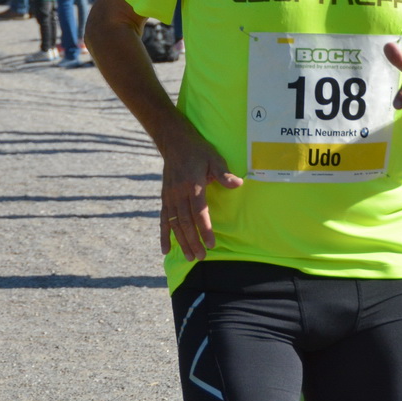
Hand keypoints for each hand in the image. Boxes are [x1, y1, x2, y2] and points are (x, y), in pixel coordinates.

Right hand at [159, 129, 242, 261]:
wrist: (175, 143)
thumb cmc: (199, 151)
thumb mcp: (214, 158)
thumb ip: (224, 174)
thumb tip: (238, 184)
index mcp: (193, 185)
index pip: (199, 212)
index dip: (205, 229)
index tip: (211, 243)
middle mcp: (178, 194)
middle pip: (185, 222)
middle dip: (193, 241)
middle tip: (202, 257)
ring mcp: (169, 197)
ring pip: (174, 224)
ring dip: (181, 242)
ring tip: (189, 257)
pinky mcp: (164, 198)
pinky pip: (163, 220)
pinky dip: (163, 235)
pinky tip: (166, 250)